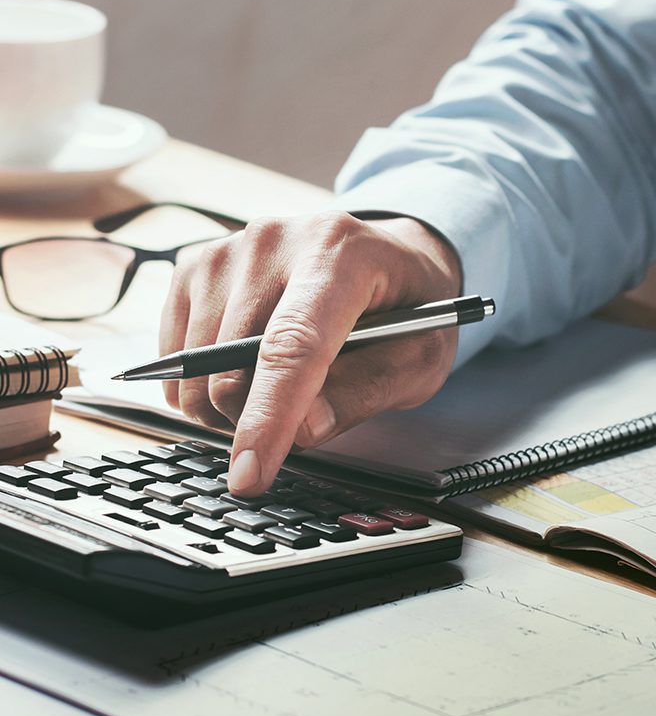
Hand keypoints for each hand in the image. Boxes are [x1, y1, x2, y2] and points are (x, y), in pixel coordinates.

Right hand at [160, 211, 461, 495]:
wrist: (385, 256)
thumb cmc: (407, 308)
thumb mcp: (419, 357)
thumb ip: (367, 391)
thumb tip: (301, 429)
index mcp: (341, 254)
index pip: (293, 345)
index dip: (268, 417)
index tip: (251, 474)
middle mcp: (274, 241)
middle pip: (233, 367)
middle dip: (258, 420)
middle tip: (303, 419)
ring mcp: (227, 250)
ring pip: (196, 368)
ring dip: (230, 404)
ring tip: (283, 387)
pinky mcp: (195, 266)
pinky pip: (176, 354)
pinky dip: (205, 383)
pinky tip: (249, 368)